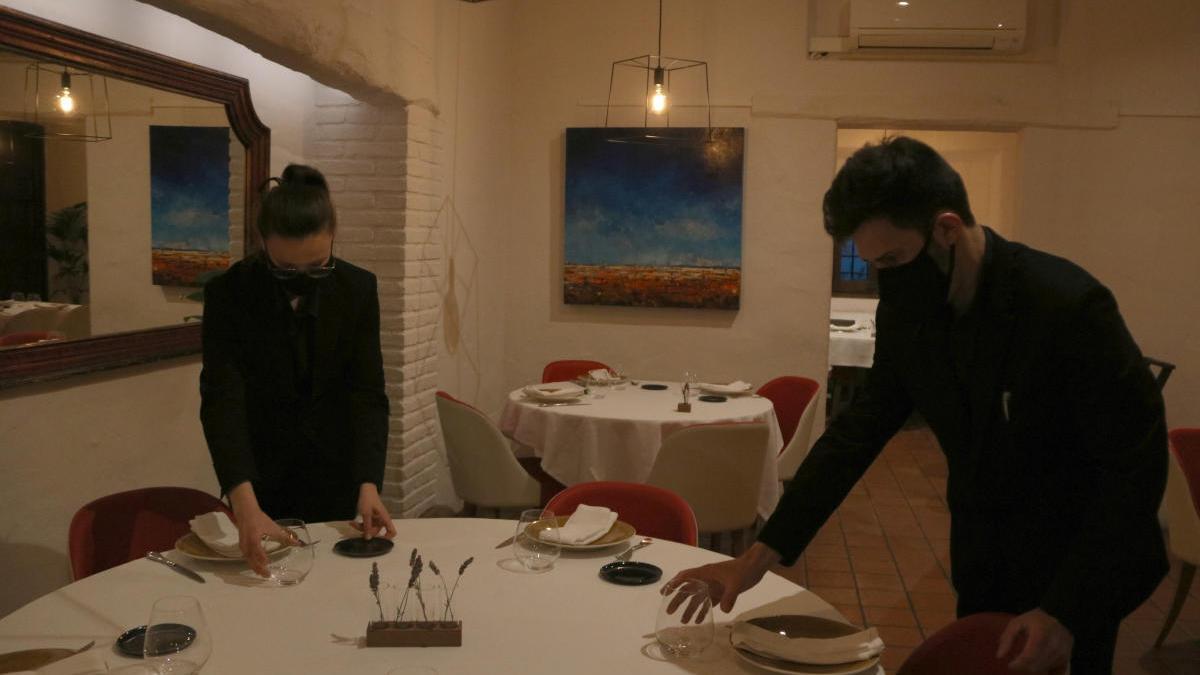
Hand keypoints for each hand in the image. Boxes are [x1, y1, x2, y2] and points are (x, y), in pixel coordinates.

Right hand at [226, 483, 295, 577]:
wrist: (245, 513)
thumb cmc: (259, 519)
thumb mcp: (273, 527)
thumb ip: (284, 536)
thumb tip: (297, 543)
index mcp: (254, 538)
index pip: (257, 549)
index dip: (261, 557)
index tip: (267, 564)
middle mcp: (246, 544)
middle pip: (251, 558)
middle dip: (258, 568)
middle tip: (267, 575)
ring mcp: (243, 545)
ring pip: (248, 559)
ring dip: (255, 567)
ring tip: (262, 574)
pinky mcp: (242, 546)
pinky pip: (246, 557)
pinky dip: (252, 562)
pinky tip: (257, 566)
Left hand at [349, 483, 395, 539]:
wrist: (365, 489)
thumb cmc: (368, 499)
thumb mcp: (366, 514)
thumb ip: (367, 526)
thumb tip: (368, 538)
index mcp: (384, 519)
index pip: (392, 531)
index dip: (387, 538)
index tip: (377, 540)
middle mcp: (382, 520)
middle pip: (376, 532)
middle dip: (366, 531)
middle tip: (356, 527)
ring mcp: (376, 519)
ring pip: (369, 529)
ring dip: (361, 528)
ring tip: (352, 523)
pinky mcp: (371, 518)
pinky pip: (366, 525)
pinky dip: (360, 524)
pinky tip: (352, 522)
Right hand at [661, 542, 780, 613]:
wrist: (755, 566)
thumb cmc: (743, 570)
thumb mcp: (736, 583)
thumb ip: (729, 596)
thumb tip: (724, 610)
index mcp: (705, 573)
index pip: (685, 577)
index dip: (673, 584)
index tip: (664, 593)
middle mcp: (706, 580)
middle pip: (688, 590)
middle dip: (678, 600)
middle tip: (669, 612)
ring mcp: (713, 586)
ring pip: (698, 598)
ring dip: (690, 609)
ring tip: (683, 622)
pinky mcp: (721, 592)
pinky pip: (708, 602)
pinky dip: (703, 611)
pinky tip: (699, 620)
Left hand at [997, 608, 1072, 672]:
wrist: (1059, 615)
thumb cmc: (1034, 619)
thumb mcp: (1017, 623)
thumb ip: (1007, 638)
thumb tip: (999, 656)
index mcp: (1041, 634)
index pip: (1029, 656)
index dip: (1018, 664)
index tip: (1010, 664)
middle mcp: (1054, 645)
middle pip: (1035, 666)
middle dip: (1023, 666)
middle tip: (1018, 661)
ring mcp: (1063, 653)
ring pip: (1043, 669)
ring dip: (1033, 668)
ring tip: (1028, 658)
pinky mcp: (1067, 658)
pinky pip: (1054, 671)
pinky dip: (1044, 670)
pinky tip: (1039, 663)